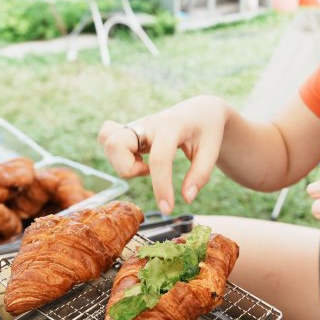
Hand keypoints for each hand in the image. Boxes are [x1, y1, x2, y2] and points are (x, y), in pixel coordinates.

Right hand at [97, 95, 228, 214]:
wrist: (199, 110)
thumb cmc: (206, 130)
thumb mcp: (212, 150)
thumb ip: (201, 174)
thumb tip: (186, 199)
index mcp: (172, 126)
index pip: (159, 158)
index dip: (161, 186)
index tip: (167, 209)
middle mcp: (148, 123)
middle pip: (116, 144)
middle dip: (128, 168)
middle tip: (149, 171)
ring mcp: (136, 124)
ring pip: (107, 142)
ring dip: (122, 162)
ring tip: (145, 164)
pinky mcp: (129, 129)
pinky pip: (106, 139)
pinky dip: (115, 154)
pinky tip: (135, 157)